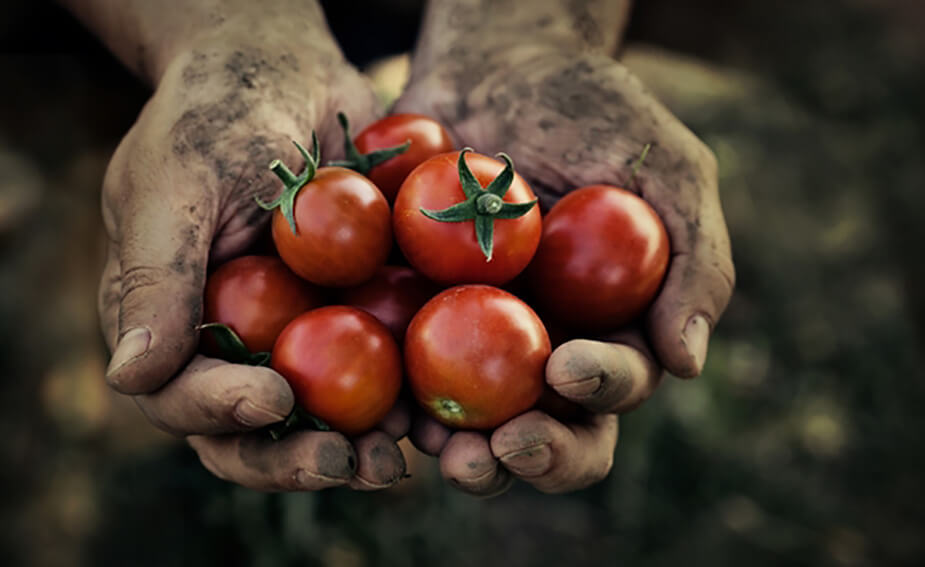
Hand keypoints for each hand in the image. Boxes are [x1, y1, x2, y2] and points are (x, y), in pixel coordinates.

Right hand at [98, 33, 407, 489]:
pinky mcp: (359, 320)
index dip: (221, 411)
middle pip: (255, 431)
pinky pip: (385, 374)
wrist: (289, 73)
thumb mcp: (175, 183)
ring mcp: (300, 337)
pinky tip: (442, 415)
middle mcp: (234, 345)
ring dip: (362, 448)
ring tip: (401, 456)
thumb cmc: (217, 114)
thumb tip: (130, 378)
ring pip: (324, 419)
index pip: (181, 396)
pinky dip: (411, 401)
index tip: (273, 396)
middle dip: (297, 458)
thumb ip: (155, 279)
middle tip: (349, 464)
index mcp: (172, 325)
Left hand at [395, 45, 733, 493]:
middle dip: (531, 454)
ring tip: (435, 446)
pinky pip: (394, 368)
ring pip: (466, 422)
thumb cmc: (594, 110)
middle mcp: (540, 348)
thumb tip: (685, 364)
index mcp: (607, 328)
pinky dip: (386, 396)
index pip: (613, 385)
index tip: (569, 367)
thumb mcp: (668, 170)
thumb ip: (695, 262)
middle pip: (544, 429)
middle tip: (503, 448)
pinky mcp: (406, 316)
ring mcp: (469, 338)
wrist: (497, 63)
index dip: (599, 393)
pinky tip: (377, 406)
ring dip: (454, 449)